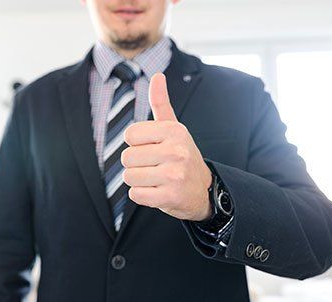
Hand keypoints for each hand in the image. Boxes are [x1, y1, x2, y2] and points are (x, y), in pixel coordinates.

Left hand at [121, 73, 212, 221]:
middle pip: (127, 157)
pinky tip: (157, 191)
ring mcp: (174, 175)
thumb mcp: (174, 129)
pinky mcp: (170, 197)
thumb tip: (157, 75)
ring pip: (129, 176)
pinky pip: (135, 195)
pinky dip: (142, 195)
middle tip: (155, 166)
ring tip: (156, 178)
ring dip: (138, 180)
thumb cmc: (182, 155)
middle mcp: (176, 151)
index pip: (130, 134)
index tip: (152, 148)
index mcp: (174, 131)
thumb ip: (161, 103)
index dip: (136, 143)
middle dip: (136, 164)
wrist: (204, 190)